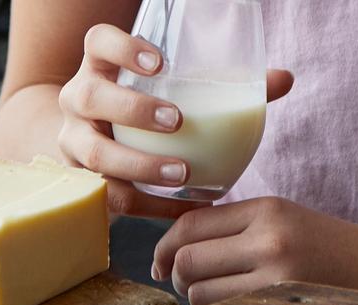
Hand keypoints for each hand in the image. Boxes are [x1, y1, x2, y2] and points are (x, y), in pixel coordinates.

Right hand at [56, 24, 294, 217]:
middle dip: (133, 109)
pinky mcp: (81, 182)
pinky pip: (109, 197)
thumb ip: (225, 84)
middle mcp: (78, 101)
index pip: (98, 42)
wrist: (89, 146)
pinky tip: (184, 208)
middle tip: (177, 121)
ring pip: (95, 153)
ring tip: (183, 172)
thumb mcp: (172, 91)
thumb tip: (285, 79)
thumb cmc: (144, 111)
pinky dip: (150, 205)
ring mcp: (73, 142)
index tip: (159, 61)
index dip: (121, 47)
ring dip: (140, 164)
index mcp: (101, 68)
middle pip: (90, 97)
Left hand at [151, 197, 357, 304]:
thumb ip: (239, 225)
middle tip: (185, 284)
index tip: (161, 262)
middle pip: (186, 256)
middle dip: (175, 275)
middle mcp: (268, 235)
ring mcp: (275, 270)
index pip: (190, 223)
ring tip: (212, 298)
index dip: (163, 245)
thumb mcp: (286, 219)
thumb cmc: (332, 247)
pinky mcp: (282, 300)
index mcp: (267, 208)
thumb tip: (178, 242)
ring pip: (198, 288)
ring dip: (195, 298)